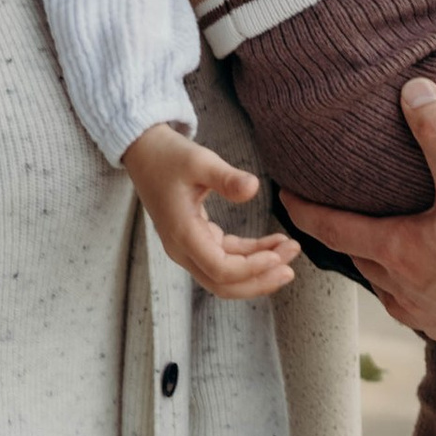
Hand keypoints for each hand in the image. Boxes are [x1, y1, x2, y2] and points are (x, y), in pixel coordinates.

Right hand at [122, 122, 297, 300]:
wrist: (144, 152)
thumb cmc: (170, 156)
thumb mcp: (199, 161)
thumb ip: (226, 177)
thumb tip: (255, 187)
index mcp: (182, 234)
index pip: (221, 270)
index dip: (252, 269)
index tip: (278, 255)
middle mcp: (183, 249)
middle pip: (224, 284)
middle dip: (259, 280)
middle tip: (291, 267)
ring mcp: (187, 248)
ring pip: (225, 276)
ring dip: (257, 270)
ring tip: (288, 253)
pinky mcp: (195, 240)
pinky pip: (225, 258)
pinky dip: (249, 255)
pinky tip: (272, 244)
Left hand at [283, 77, 435, 371]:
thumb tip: (414, 90)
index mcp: (396, 253)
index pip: (332, 228)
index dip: (304, 210)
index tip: (285, 198)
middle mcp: (402, 289)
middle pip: (358, 257)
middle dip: (342, 235)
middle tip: (334, 213)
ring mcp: (427, 316)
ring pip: (387, 285)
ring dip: (380, 263)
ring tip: (386, 240)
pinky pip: (419, 306)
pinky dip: (414, 286)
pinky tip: (435, 275)